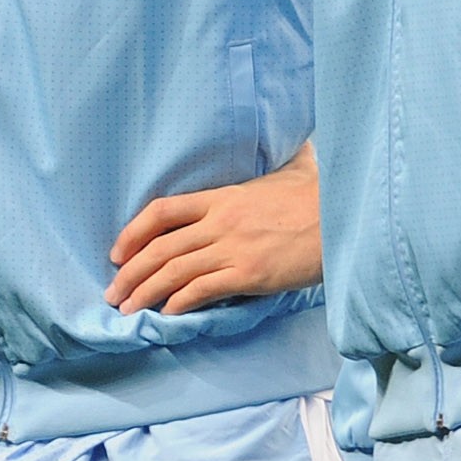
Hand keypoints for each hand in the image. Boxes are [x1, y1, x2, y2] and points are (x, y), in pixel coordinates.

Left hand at [106, 143, 322, 314]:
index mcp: (223, 197)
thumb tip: (299, 147)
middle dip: (130, 272)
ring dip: (145, 292)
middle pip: (160, 246)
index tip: (118, 252)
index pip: (163, 210)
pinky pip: (202, 289)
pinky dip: (179, 303)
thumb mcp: (292, 170)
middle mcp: (220, 221)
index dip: (133, 232)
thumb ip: (282, 161)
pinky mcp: (249, 273)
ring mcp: (233, 248)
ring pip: (173, 271)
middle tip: (113, 292)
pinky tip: (167, 314)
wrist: (346, 218)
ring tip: (128, 309)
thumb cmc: (321, 196)